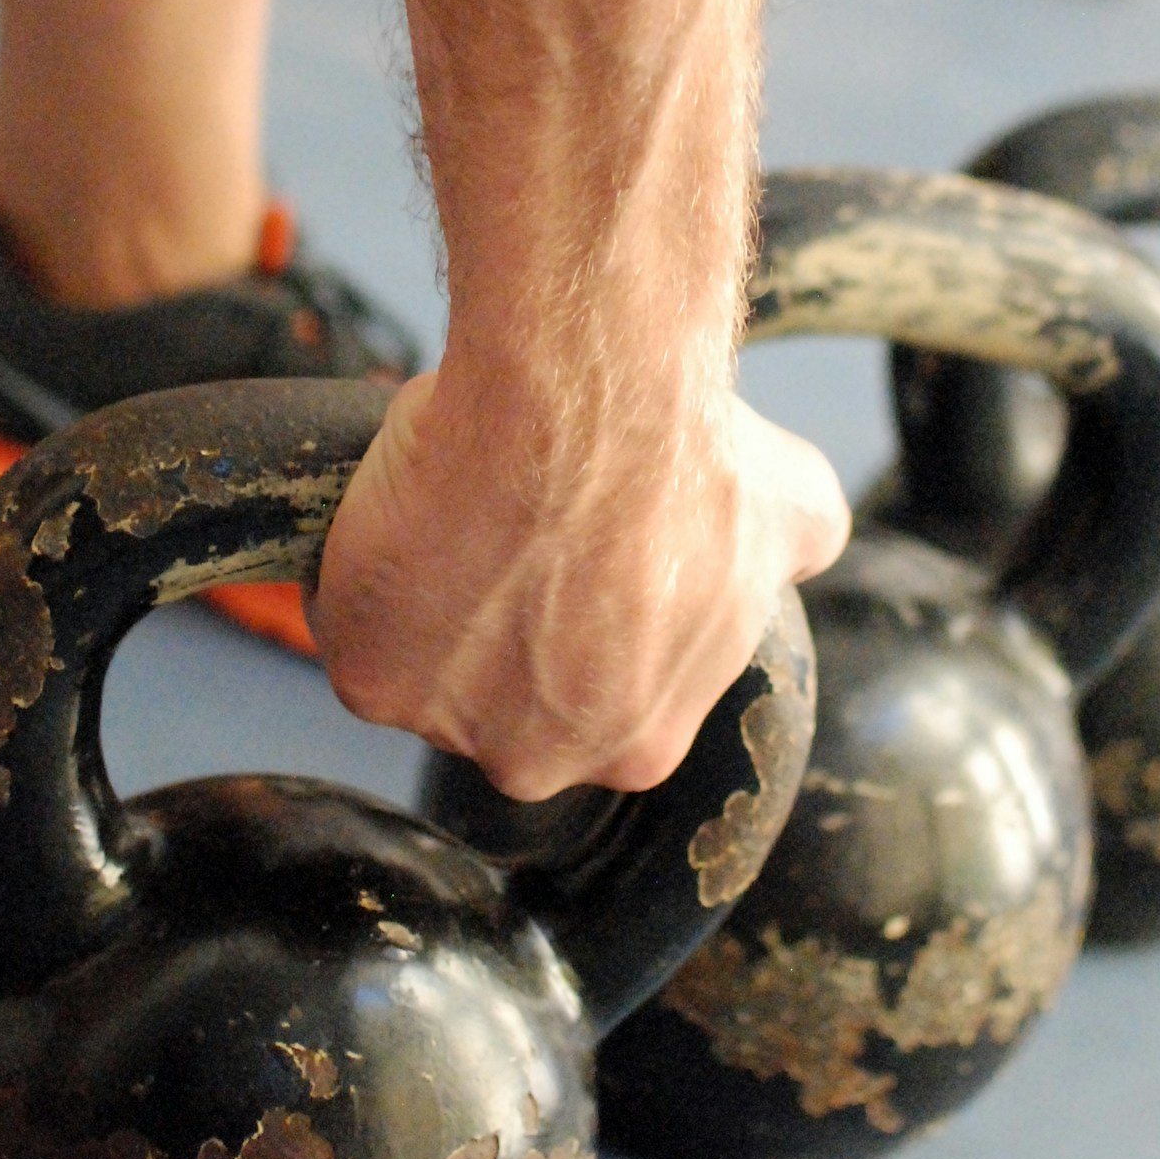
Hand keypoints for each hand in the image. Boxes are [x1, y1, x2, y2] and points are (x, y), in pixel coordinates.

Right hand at [308, 362, 847, 799]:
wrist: (588, 396)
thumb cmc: (690, 453)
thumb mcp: (789, 509)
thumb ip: (793, 545)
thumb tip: (807, 534)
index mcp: (641, 745)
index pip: (585, 700)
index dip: (569, 620)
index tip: (562, 554)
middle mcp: (543, 762)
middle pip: (496, 699)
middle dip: (495, 624)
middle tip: (509, 521)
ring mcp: (450, 728)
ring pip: (419, 662)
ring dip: (429, 591)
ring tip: (466, 494)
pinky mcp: (371, 678)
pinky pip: (352, 623)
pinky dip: (365, 563)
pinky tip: (413, 498)